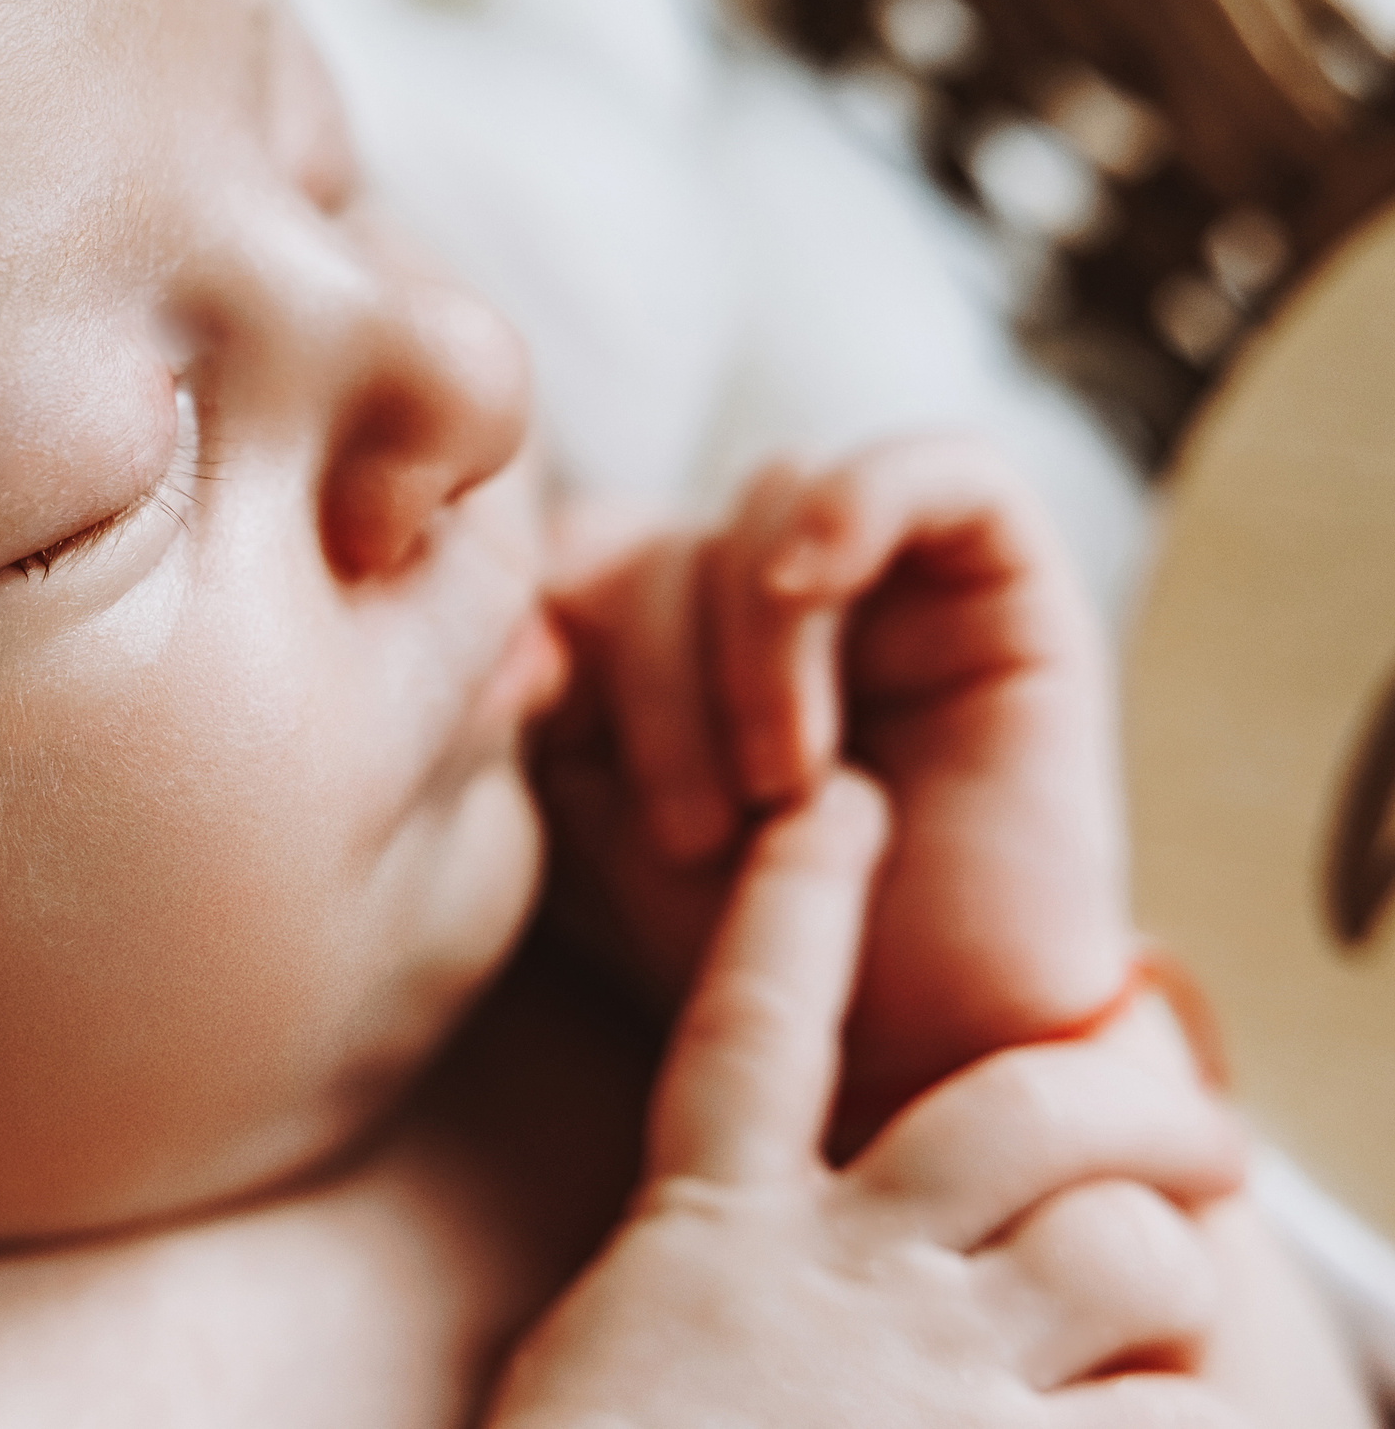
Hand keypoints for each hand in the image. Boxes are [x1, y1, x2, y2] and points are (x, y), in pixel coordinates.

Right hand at [488, 773, 1248, 1428]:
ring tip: (1172, 1329)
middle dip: (1130, 1093)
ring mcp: (927, 1385)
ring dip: (1170, 1285)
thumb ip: (704, 1296)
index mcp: (705, 1241)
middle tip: (1182, 1114)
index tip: (844, 802)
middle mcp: (829, 1282)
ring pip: (1123, 1252)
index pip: (757, 1022)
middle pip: (1019, 1111)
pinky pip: (1174, 1425)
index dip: (803, 900)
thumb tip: (772, 1262)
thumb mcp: (613, 1370)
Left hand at [534, 437, 1129, 1109]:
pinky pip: (940, 468)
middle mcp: (774, 597)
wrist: (921, 1064)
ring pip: (769, 498)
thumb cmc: (753, 961)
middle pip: (664, 527)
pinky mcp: (1011, 586)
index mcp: (669, 636)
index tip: (556, 772)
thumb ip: (540, 697)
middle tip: (690, 834)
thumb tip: (521, 589)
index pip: (575, 547)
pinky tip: (812, 593)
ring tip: (780, 797)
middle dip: (653, 678)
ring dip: (747, 647)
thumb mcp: (592, 825)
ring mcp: (892, 584)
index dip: (554, 636)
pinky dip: (853, 508)